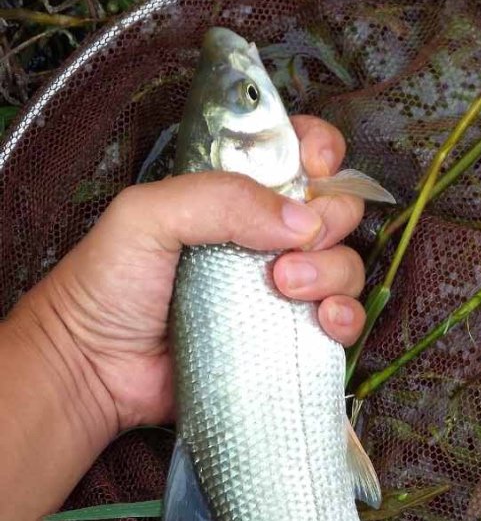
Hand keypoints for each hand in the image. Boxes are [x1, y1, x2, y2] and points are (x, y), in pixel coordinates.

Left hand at [29, 116, 364, 434]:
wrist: (93, 368)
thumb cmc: (108, 283)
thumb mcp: (148, 215)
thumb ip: (219, 198)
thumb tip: (299, 218)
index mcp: (234, 195)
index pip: (297, 154)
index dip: (321, 153)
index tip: (315, 170)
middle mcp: (264, 239)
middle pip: (334, 212)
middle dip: (327, 222)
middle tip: (284, 252)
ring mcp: (280, 292)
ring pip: (343, 266)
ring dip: (331, 273)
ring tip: (285, 289)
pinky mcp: (286, 341)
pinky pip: (341, 324)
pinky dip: (346, 318)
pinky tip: (325, 322)